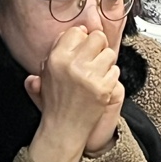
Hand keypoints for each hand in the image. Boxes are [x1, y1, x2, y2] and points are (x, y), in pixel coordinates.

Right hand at [23, 27, 119, 151]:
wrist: (63, 129)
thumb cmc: (55, 102)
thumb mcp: (45, 74)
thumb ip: (57, 50)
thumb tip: (77, 31)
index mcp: (56, 58)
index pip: (77, 31)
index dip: (82, 38)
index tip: (83, 47)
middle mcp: (73, 64)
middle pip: (97, 37)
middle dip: (98, 46)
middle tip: (94, 58)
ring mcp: (90, 76)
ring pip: (109, 53)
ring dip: (106, 62)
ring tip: (97, 74)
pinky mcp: (104, 88)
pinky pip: (115, 71)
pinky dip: (111, 77)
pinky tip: (101, 85)